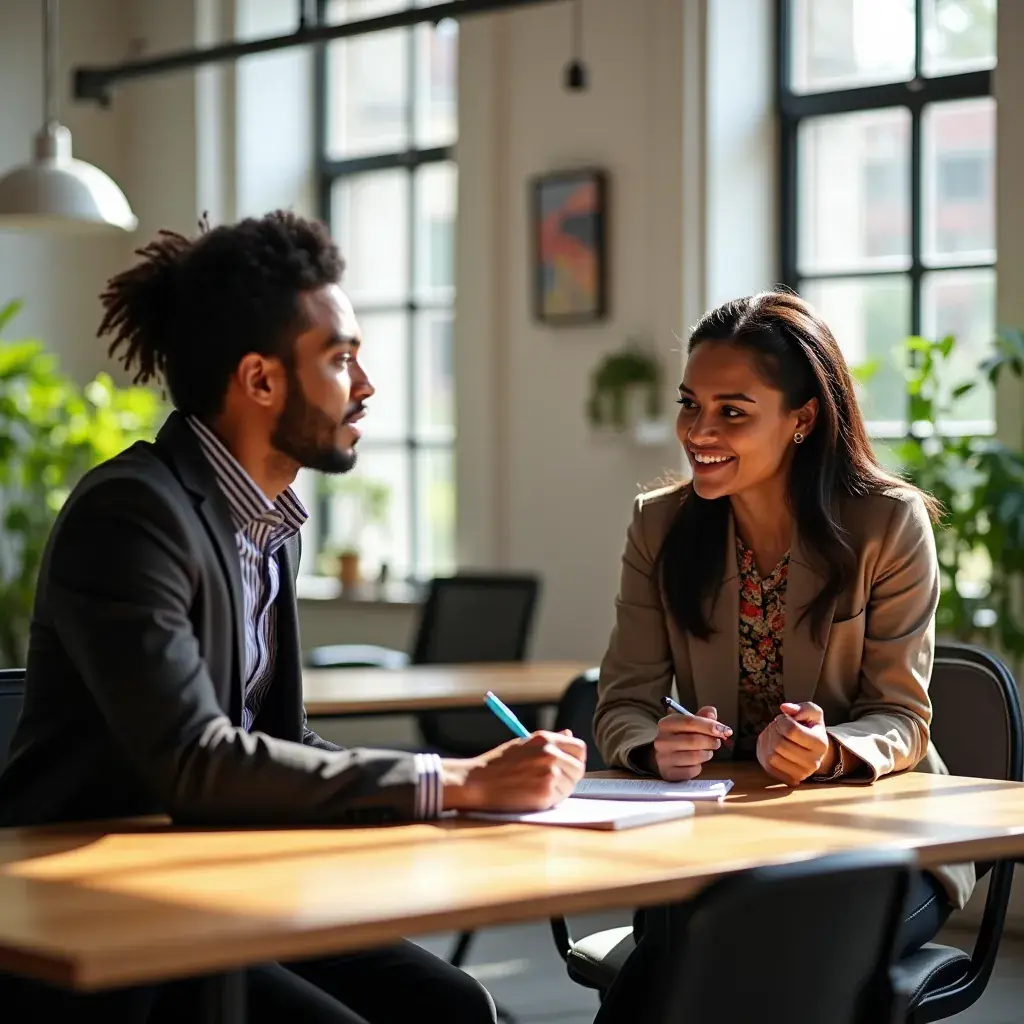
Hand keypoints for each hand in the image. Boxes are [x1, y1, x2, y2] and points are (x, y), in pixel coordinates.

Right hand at [440, 730, 586, 812]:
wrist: (477, 781)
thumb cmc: (497, 763)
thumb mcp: (523, 744)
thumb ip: (548, 740)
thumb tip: (569, 734)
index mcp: (545, 739)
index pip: (578, 748)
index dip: (575, 758)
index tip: (569, 765)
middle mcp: (550, 754)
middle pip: (579, 768)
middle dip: (570, 776)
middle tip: (553, 781)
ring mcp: (549, 774)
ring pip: (570, 785)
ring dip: (559, 789)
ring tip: (537, 787)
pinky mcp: (545, 794)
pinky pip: (559, 798)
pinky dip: (550, 800)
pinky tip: (532, 795)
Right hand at [652, 705, 732, 780]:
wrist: (664, 757)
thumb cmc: (680, 737)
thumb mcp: (688, 723)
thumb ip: (702, 716)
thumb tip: (711, 713)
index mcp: (666, 724)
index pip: (689, 721)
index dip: (709, 725)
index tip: (724, 730)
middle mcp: (662, 740)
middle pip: (694, 740)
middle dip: (711, 741)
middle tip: (717, 742)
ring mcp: (663, 758)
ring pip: (695, 756)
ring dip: (707, 754)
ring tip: (707, 751)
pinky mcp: (669, 773)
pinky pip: (692, 771)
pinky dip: (699, 767)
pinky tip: (696, 763)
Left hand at [756, 702, 833, 785]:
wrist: (812, 750)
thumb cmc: (810, 728)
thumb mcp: (813, 713)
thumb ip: (803, 707)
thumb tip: (785, 708)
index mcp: (820, 744)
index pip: (791, 730)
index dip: (782, 721)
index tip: (784, 719)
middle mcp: (813, 762)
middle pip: (779, 744)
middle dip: (773, 731)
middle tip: (777, 727)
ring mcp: (802, 773)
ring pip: (771, 756)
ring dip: (768, 742)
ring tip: (775, 736)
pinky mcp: (790, 779)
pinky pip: (768, 767)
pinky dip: (765, 754)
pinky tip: (771, 747)